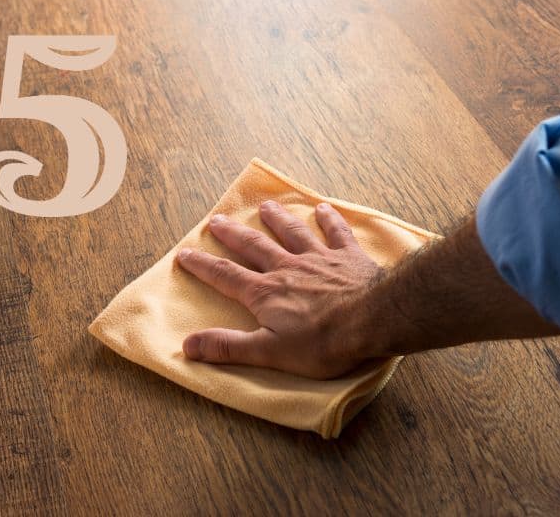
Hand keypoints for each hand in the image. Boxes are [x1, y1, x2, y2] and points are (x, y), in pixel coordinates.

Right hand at [176, 201, 382, 378]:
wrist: (375, 320)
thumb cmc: (322, 342)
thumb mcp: (269, 352)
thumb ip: (228, 347)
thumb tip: (187, 345)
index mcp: (265, 292)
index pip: (225, 275)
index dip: (202, 265)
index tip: (184, 253)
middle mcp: (287, 268)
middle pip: (254, 246)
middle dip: (232, 234)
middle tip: (216, 220)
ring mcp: (319, 259)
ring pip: (292, 232)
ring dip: (277, 218)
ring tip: (265, 206)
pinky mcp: (349, 257)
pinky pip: (336, 233)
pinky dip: (329, 220)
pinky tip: (323, 208)